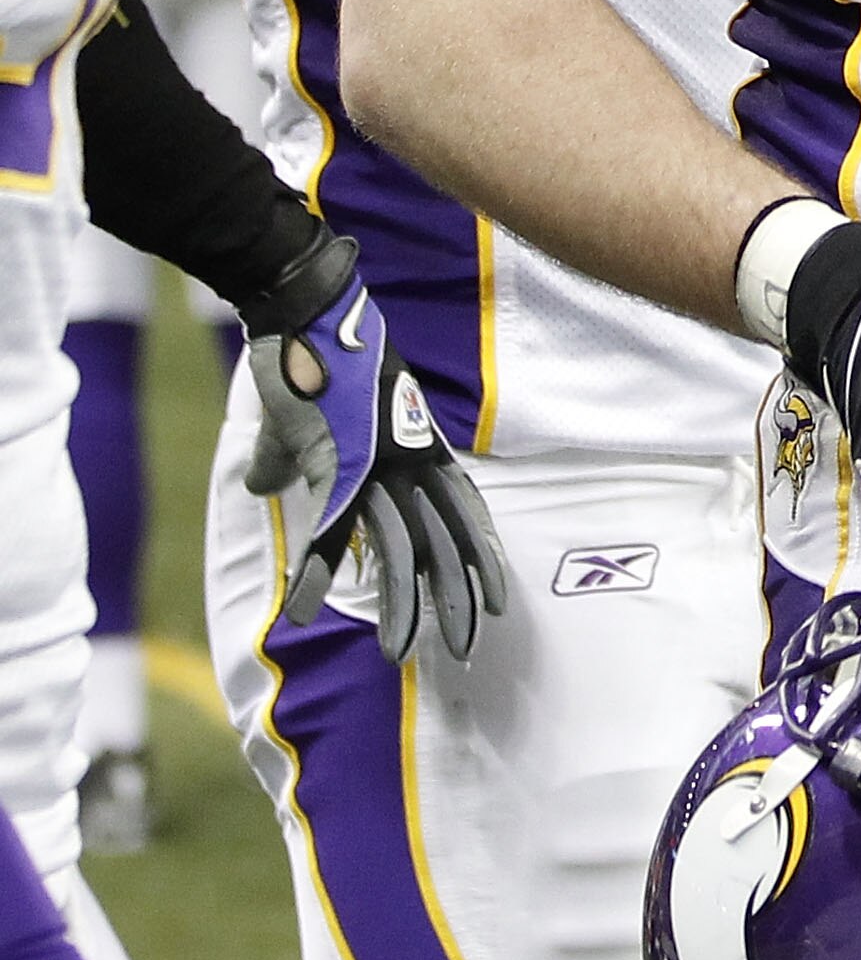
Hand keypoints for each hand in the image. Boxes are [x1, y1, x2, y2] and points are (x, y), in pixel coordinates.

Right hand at [239, 222, 507, 662]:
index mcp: (416, 446)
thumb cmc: (315, 355)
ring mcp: (377, 461)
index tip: (499, 598)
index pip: (464, 509)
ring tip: (400, 653)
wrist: (306, 305)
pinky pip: (335, 527)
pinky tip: (310, 611)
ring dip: (402, 604)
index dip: (481, 555)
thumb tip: (263, 487)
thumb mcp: (314, 420)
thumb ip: (291, 460)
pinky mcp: (336, 460)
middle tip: (468, 648)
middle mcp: (408, 458)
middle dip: (458, 596)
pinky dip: (321, 571)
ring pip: (403, 545)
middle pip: (446, 539)